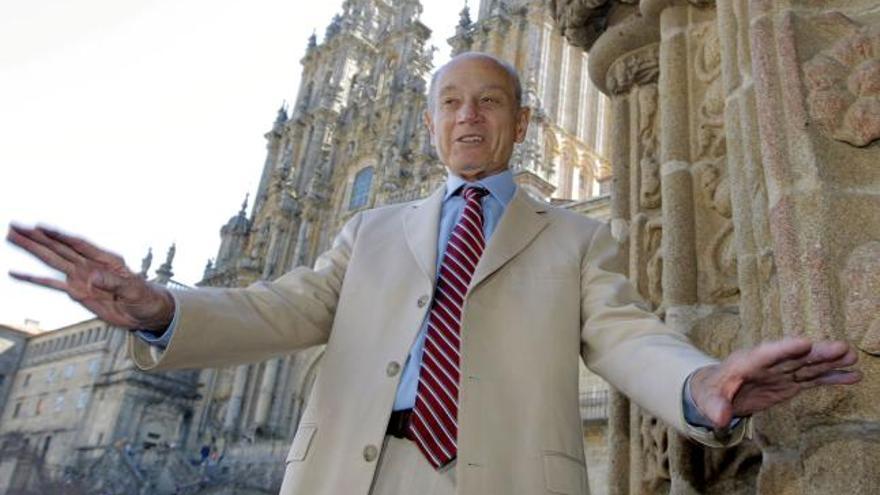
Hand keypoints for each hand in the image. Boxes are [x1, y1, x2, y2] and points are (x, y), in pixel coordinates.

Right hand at [6, 224, 174, 330]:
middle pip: (60, 248)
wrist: (145, 312)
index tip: (41, 226)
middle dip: (38, 238)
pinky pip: (53, 285)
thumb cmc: (144, 296)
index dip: (60, 236)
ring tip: (14, 238)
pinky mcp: (77, 292)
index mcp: (106, 260)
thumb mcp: (133, 289)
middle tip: (16, 227)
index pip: (78, 244)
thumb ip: (113, 283)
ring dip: (33, 250)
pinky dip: (35, 279)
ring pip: (53, 261)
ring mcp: (81, 278)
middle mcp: (90, 265)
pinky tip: (18, 273)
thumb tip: (92, 278)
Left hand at [689, 338, 860, 428]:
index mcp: (745, 363)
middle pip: (793, 357)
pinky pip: (813, 379)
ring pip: (808, 365)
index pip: (765, 354)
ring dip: (829, 361)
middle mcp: (768, 364)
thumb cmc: (711, 390)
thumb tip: (721, 419)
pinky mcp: (790, 382)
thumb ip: (715, 406)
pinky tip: (853, 375)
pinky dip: (832, 377)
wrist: (718, 389)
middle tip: (840, 347)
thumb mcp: (708, 399)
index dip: (784, 349)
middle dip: (815, 352)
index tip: (804, 343)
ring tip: (852, 356)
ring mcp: (781, 372)